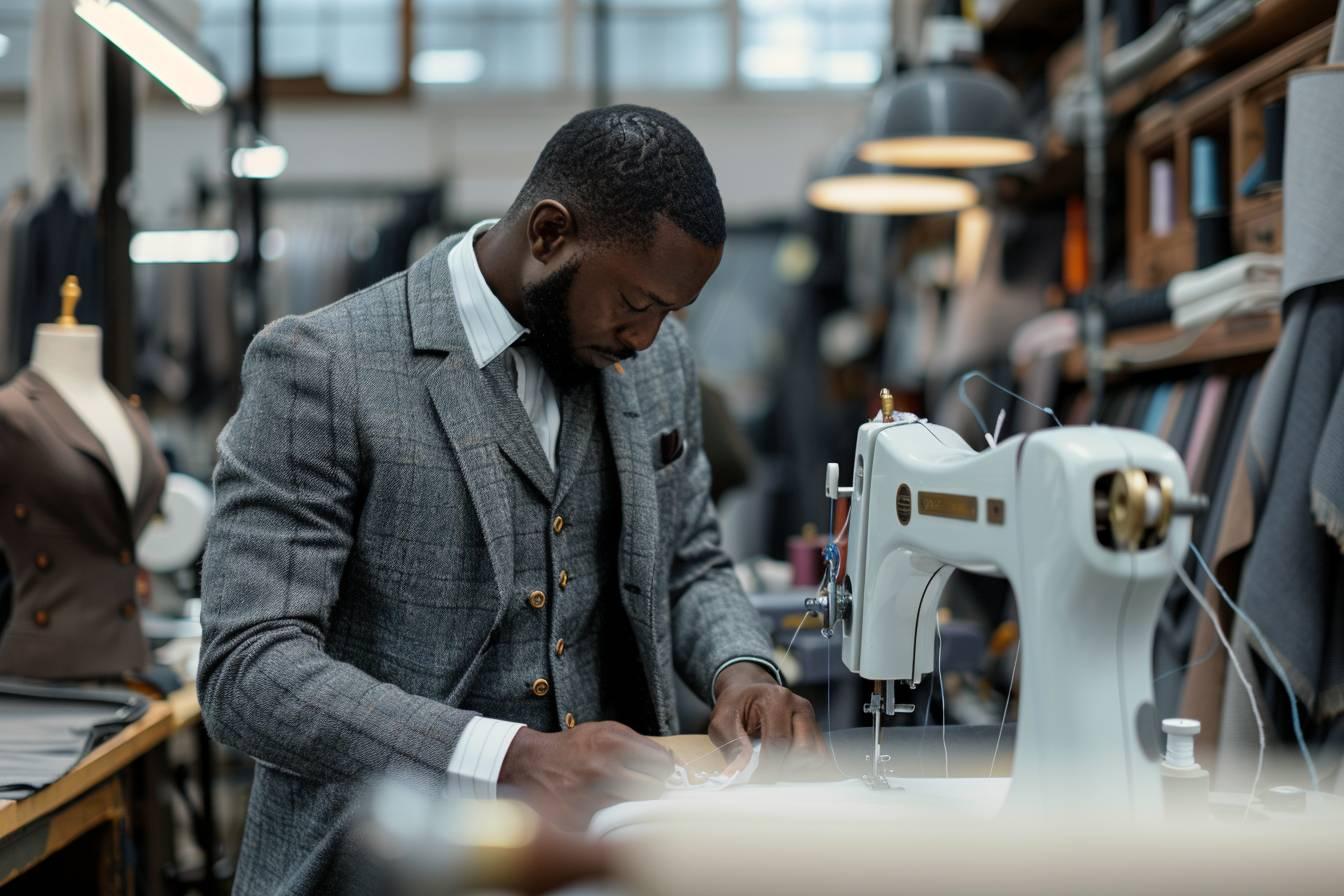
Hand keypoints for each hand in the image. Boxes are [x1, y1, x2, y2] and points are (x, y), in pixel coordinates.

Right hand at [498, 722, 674, 828]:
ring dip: (632, 803)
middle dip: (651, 786)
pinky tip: (604, 805)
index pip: (662, 763)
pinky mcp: (580, 819)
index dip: (664, 767)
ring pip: (636, 808)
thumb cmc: (574, 747)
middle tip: (640, 784)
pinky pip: (613, 823)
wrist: (532, 764)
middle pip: (654, 788)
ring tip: (620, 794)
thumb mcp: (607, 731)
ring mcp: (591, 796)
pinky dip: (614, 817)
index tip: (658, 770)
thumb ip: (641, 743)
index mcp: (612, 742)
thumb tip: (675, 762)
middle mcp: (602, 768)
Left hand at [708, 663, 827, 782]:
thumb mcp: (723, 722)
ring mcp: (811, 718)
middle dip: (783, 765)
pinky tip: (784, 762)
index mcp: (776, 699)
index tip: (755, 779)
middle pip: (803, 749)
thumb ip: (732, 746)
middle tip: (763, 770)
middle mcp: (799, 707)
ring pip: (815, 755)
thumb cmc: (736, 706)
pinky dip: (804, 766)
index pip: (779, 740)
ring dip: (794, 767)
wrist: (748, 693)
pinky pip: (819, 757)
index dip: (768, 765)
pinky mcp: (816, 730)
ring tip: (773, 763)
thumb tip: (738, 773)